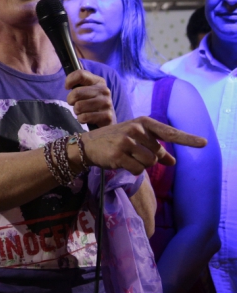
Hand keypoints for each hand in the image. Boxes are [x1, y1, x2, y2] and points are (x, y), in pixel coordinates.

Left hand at [65, 69, 115, 126]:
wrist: (107, 119)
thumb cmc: (92, 102)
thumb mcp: (87, 89)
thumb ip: (78, 81)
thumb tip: (68, 81)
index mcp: (98, 81)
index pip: (80, 74)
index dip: (69, 80)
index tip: (67, 87)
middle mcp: (104, 90)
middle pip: (76, 92)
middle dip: (71, 100)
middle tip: (75, 103)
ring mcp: (107, 103)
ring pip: (78, 106)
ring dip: (77, 111)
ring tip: (83, 111)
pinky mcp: (107, 116)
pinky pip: (83, 117)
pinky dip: (81, 119)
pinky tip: (87, 118)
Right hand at [82, 116, 205, 173]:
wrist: (88, 144)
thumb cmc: (115, 141)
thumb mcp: (136, 140)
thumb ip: (156, 150)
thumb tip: (174, 162)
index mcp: (142, 122)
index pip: (169, 132)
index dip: (187, 139)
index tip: (204, 143)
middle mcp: (136, 129)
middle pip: (157, 153)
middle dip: (149, 158)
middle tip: (131, 152)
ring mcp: (126, 141)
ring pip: (149, 163)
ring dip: (140, 164)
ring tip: (126, 157)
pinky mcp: (119, 154)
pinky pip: (137, 169)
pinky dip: (132, 170)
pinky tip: (120, 162)